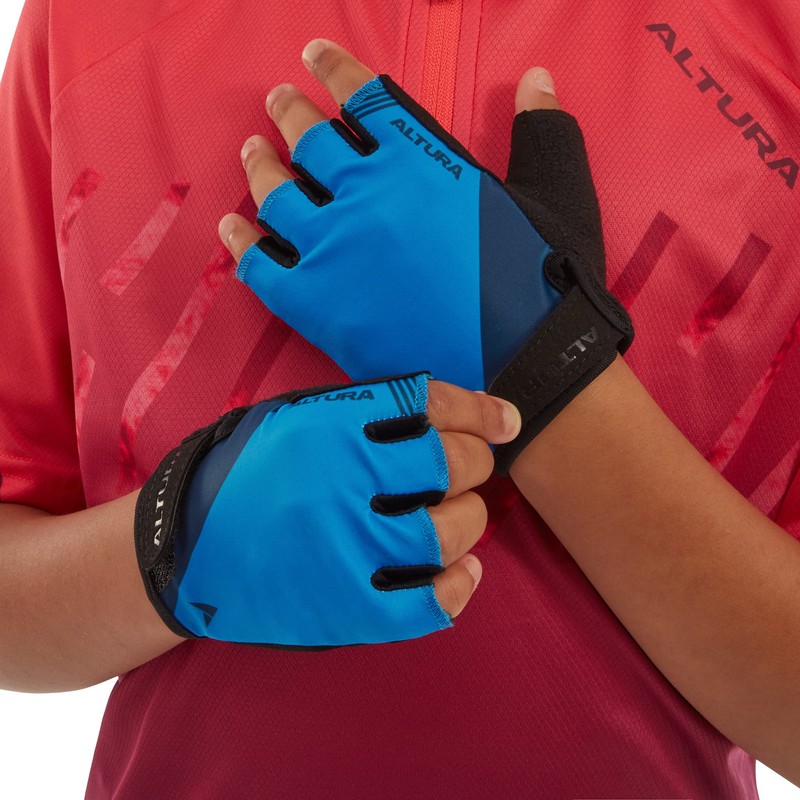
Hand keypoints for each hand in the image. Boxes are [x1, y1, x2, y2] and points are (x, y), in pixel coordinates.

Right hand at [135, 374, 520, 646]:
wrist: (178, 549)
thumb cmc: (241, 474)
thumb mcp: (291, 418)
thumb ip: (364, 412)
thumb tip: (453, 414)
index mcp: (330, 425)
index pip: (433, 404)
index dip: (481, 409)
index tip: (504, 420)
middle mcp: (344, 482)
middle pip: (455, 465)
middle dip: (474, 462)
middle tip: (465, 468)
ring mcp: (347, 550)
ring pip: (453, 530)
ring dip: (470, 520)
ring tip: (454, 516)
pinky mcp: (346, 610)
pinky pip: (432, 603)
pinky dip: (460, 585)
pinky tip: (462, 571)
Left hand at [219, 40, 632, 472]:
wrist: (517, 366)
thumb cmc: (540, 284)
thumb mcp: (556, 196)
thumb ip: (541, 130)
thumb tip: (537, 78)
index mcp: (420, 159)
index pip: (363, 96)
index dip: (334, 69)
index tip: (314, 55)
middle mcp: (367, 193)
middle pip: (310, 138)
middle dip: (291, 112)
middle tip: (278, 102)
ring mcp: (334, 248)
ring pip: (277, 192)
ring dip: (260, 166)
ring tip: (251, 150)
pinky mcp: (316, 303)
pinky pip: (261, 264)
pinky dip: (242, 242)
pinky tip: (233, 225)